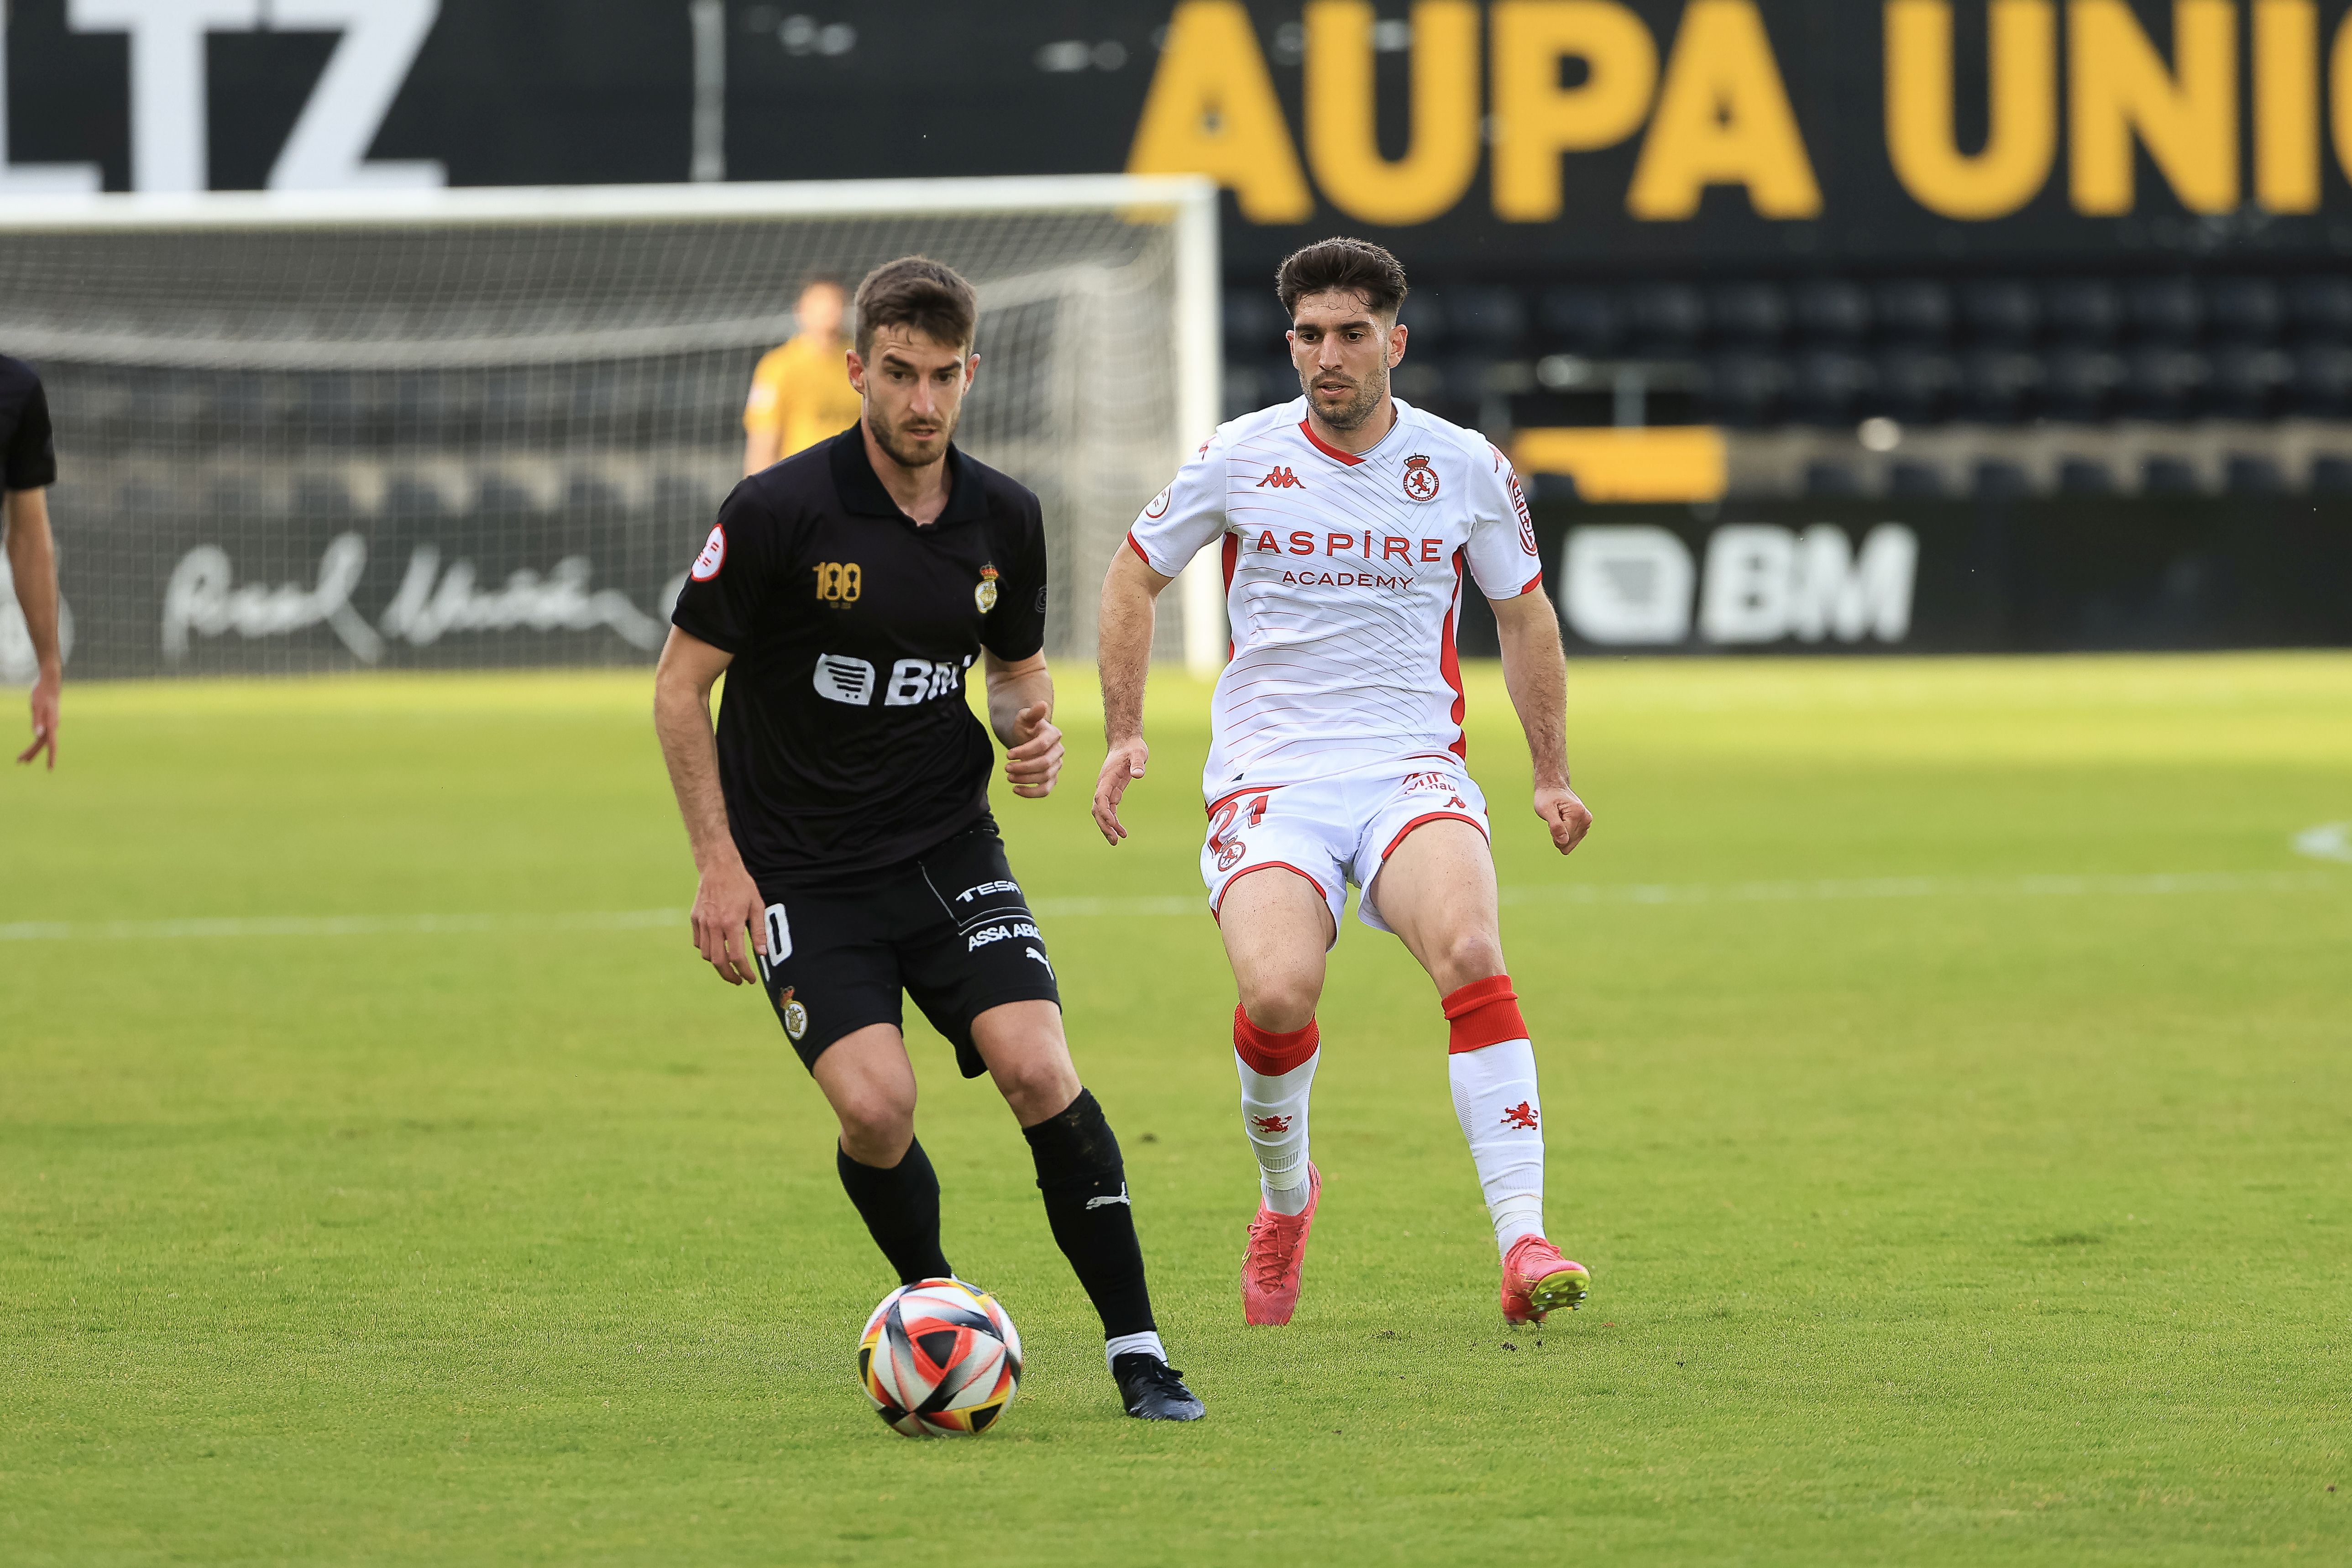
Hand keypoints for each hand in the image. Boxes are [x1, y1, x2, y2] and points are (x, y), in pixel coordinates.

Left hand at [16, 665, 56, 768]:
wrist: (50, 682)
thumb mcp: (36, 707)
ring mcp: (51, 724)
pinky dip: (34, 742)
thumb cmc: (42, 693)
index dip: (50, 757)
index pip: (51, 744)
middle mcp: (53, 726)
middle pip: (42, 744)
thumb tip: (37, 735)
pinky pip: (41, 735)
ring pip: (41, 740)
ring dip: (32, 750)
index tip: (50, 769)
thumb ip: (37, 721)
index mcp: (51, 724)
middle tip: (20, 762)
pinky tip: (31, 746)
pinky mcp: (48, 721)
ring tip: (22, 759)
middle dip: (32, 754)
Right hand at [691, 855, 766, 984]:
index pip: (736, 957)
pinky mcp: (694, 918)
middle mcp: (714, 925)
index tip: (750, 979)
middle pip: (718, 961)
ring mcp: (702, 922)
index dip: (744, 972)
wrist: (718, 867)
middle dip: (728, 975)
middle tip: (737, 981)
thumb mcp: (756, 906)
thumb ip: (758, 931)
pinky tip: (716, 948)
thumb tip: (762, 954)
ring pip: (706, 954)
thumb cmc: (741, 885)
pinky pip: (698, 942)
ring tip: (728, 965)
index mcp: (732, 923)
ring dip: (717, 964)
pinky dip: (706, 950)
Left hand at [1003, 701, 1063, 798]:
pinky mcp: (1051, 778)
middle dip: (1024, 768)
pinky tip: (1015, 790)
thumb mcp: (1025, 717)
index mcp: (1054, 735)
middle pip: (1044, 764)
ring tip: (1009, 777)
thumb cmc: (1025, 726)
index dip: (1025, 751)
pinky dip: (1031, 793)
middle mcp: (1058, 751)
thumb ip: (1032, 713)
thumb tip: (1042, 704)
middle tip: (1006, 768)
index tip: (1007, 754)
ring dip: (1025, 780)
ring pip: (1045, 778)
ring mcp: (1056, 766)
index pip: (1042, 745)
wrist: (1027, 737)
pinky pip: (1045, 790)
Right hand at [1091, 736, 1148, 844]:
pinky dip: (1113, 821)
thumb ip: (1138, 763)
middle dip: (1104, 825)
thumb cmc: (1132, 747)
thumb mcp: (1138, 752)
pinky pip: (1109, 810)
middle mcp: (1103, 785)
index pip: (1101, 798)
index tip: (1113, 823)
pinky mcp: (1112, 792)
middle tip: (1114, 840)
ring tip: (1116, 841)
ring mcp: (1106, 790)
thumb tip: (1138, 774)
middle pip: (1098, 808)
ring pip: (1101, 812)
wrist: (1125, 742)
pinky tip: (1120, 832)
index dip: (1105, 812)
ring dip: (1106, 826)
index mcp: (1107, 778)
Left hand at [1534, 783, 1592, 854]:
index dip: (1554, 834)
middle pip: (1569, 842)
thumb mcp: (1545, 809)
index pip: (1565, 839)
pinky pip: (1573, 839)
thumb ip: (1555, 826)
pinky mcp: (1586, 825)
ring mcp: (1587, 822)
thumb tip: (1564, 842)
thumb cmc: (1547, 797)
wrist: (1554, 787)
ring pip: (1571, 842)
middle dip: (1558, 834)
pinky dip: (1565, 833)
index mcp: (1577, 814)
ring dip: (1561, 833)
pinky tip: (1562, 822)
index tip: (1551, 819)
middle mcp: (1586, 819)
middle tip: (1555, 818)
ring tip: (1559, 818)